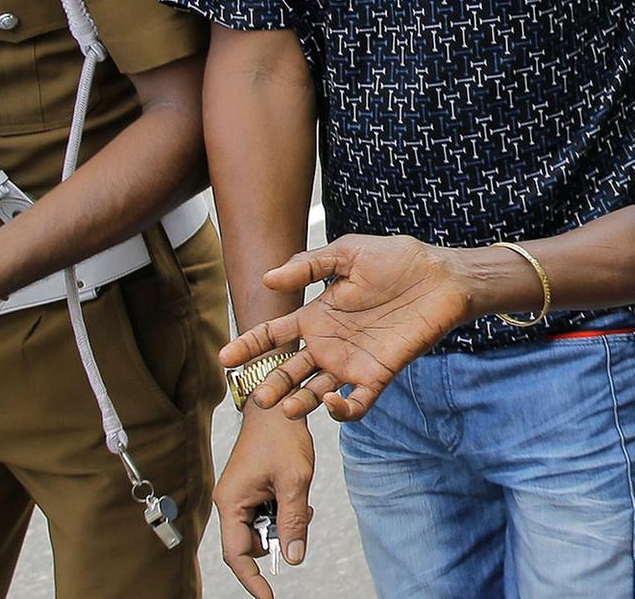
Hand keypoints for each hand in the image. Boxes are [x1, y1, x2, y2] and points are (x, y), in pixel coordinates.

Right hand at [214, 410, 314, 596]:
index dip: (253, 580)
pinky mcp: (248, 489)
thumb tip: (292, 559)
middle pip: (251, 543)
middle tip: (301, 519)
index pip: (237, 554)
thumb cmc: (281, 435)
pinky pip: (264, 514)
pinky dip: (281, 512)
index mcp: (232, 501)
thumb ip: (292, 523)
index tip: (269, 597)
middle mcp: (229, 500)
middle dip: (278, 540)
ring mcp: (238, 495)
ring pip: (261, 529)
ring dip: (282, 524)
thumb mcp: (294, 482)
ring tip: (298, 499)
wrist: (276, 404)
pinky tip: (293, 494)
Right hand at [220, 235, 472, 421]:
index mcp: (317, 316)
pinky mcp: (379, 374)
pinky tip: (329, 401)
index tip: (225, 358)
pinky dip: (342, 408)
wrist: (438, 275)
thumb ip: (307, 266)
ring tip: (285, 409)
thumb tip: (269, 278)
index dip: (249, 347)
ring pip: (316, 391)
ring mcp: (352, 362)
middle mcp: (329, 343)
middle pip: (290, 369)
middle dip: (271, 384)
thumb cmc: (393, 260)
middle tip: (257, 397)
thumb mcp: (345, 254)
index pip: (274, 335)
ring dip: (300, 402)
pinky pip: (357, 401)